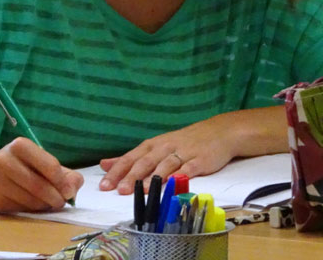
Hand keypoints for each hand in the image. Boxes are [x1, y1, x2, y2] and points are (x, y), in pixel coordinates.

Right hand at [0, 137, 82, 211]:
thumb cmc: (20, 166)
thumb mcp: (41, 161)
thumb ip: (64, 173)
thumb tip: (74, 188)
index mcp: (20, 145)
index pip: (50, 165)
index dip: (63, 181)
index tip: (69, 191)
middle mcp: (4, 160)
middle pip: (40, 185)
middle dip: (56, 197)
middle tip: (61, 202)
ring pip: (31, 200)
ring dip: (44, 205)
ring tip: (47, 202)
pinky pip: (20, 209)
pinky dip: (31, 210)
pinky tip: (31, 204)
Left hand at [97, 114, 241, 194]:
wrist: (218, 132)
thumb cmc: (184, 141)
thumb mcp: (155, 146)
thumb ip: (131, 157)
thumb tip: (105, 164)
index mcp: (152, 145)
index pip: (130, 158)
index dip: (117, 171)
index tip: (104, 185)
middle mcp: (165, 147)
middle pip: (145, 162)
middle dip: (131, 176)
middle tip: (119, 190)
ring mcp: (183, 153)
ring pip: (165, 165)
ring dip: (153, 178)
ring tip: (141, 190)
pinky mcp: (199, 160)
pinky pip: (188, 169)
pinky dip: (179, 176)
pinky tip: (172, 184)